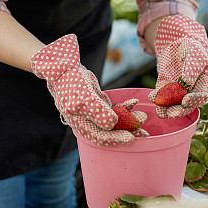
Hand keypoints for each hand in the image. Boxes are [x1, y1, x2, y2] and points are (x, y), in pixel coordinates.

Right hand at [31, 35, 147, 145]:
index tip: (131, 138)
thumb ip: (99, 113)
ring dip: (129, 119)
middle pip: (110, 132)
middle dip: (127, 131)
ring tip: (143, 115)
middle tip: (144, 130)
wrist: (63, 67)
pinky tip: (134, 102)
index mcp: (81, 124)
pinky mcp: (98, 103)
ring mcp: (93, 113)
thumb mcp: (85, 98)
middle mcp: (87, 121)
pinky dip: (124, 106)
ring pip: (114, 120)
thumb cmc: (71, 83)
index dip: (116, 139)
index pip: (100, 137)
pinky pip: (114, 108)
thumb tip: (113, 124)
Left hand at [148, 16, 207, 117]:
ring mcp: (178, 92)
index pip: (201, 96)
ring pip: (173, 105)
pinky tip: (151, 97)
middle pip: (187, 106)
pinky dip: (157, 98)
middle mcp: (192, 91)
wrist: (178, 45)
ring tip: (159, 111)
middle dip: (179, 111)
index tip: (186, 100)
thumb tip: (187, 82)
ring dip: (166, 109)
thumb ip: (192, 67)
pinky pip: (161, 97)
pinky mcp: (166, 89)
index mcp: (204, 84)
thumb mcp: (194, 54)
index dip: (194, 100)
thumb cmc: (191, 48)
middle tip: (171, 113)